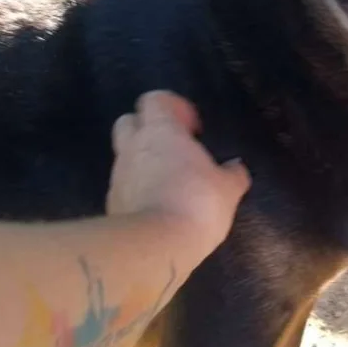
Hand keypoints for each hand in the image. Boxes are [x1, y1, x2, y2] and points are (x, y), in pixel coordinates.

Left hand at [107, 91, 249, 255]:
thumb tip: (236, 167)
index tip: (193, 128)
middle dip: (149, 129)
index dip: (174, 107)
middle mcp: (134, 146)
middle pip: (129, 121)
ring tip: (169, 182)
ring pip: (126, 155)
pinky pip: (124, 186)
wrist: (154, 247)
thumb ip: (232, 174)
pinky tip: (158, 207)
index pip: (155, 99)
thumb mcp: (227, 189)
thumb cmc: (196, 203)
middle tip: (174, 148)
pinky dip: (138, 189)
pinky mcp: (112, 203)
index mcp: (161, 131)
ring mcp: (118, 175)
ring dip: (144, 161)